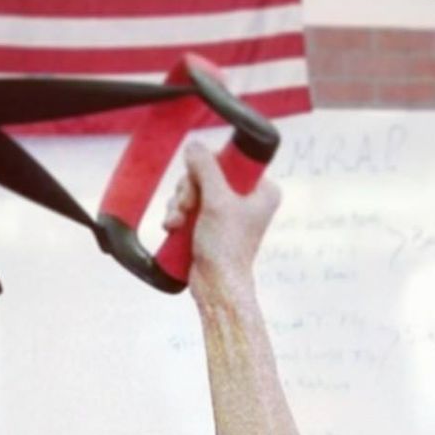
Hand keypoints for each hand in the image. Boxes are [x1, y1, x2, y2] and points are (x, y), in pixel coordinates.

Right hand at [163, 140, 281, 295]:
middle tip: (187, 205)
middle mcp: (247, 199)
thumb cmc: (225, 249)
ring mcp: (227, 213)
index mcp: (262, 190)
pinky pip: (188, 207)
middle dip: (189, 189)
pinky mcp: (210, 225)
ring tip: (177, 222)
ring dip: (179, 203)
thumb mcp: (216, 201)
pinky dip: (177, 214)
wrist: (217, 287)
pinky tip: (172, 226)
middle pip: (208, 174)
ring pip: (194, 190)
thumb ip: (206, 168)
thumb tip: (193, 146)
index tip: (201, 183)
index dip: (210, 167)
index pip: (230, 159)